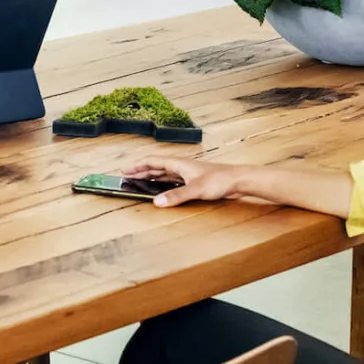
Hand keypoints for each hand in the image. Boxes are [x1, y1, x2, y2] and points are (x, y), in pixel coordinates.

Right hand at [125, 158, 250, 207]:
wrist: (238, 180)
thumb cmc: (220, 179)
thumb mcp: (195, 189)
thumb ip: (176, 196)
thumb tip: (157, 202)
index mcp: (178, 164)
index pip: (152, 161)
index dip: (138, 165)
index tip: (125, 170)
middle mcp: (181, 167)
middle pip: (156, 167)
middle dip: (141, 171)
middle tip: (127, 176)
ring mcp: (187, 174)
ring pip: (164, 173)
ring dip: (151, 176)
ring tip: (139, 181)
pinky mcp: (193, 181)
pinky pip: (172, 180)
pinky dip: (162, 183)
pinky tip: (160, 188)